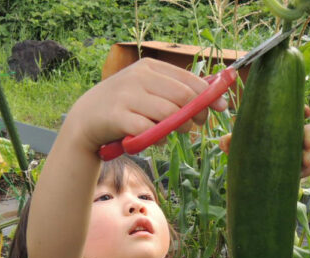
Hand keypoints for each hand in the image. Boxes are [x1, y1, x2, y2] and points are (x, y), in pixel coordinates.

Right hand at [66, 58, 227, 153]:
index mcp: (150, 67)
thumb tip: (211, 93)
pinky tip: (158, 139)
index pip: (188, 79)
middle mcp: (139, 77)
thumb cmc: (125, 107)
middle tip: (198, 124)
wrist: (87, 119)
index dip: (209, 95)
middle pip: (182, 96)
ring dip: (179, 126)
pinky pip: (148, 130)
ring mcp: (127, 96)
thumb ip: (173, 91)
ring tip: (178, 132)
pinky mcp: (118, 117)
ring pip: (168, 113)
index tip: (222, 108)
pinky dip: (158, 138)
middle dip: (197, 112)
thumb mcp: (147, 91)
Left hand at [218, 105, 309, 177]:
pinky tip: (299, 173)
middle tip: (305, 144)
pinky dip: (309, 169)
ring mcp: (302, 150)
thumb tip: (225, 141)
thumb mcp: (238, 148)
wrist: (251, 179)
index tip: (306, 112)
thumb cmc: (246, 155)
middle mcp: (294, 135)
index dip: (303, 109)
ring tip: (302, 162)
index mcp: (281, 125)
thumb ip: (231, 142)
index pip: (296, 111)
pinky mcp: (304, 167)